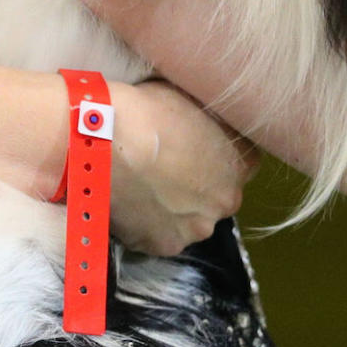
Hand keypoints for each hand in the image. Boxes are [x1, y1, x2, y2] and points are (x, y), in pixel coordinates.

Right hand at [108, 79, 259, 255]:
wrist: (106, 142)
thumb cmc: (150, 111)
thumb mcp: (191, 100)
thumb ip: (209, 123)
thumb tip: (205, 125)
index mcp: (239, 163)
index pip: (240, 161)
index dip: (216, 152)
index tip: (195, 144)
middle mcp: (225, 202)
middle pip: (216, 195)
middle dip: (196, 184)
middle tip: (165, 165)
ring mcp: (194, 229)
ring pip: (188, 218)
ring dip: (173, 206)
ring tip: (143, 184)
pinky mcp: (162, 246)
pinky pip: (159, 234)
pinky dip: (148, 222)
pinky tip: (131, 200)